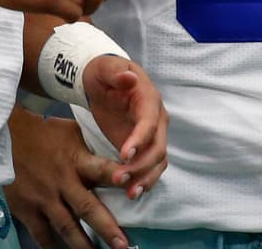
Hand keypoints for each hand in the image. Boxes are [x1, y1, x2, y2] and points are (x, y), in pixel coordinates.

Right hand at [6, 108, 130, 248]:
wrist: (6, 134)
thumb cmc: (43, 131)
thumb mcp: (73, 132)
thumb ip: (92, 148)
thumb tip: (115, 158)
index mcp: (76, 160)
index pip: (101, 169)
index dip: (116, 177)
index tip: (131, 186)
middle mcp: (62, 181)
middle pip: (87, 208)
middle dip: (106, 228)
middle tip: (122, 246)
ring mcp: (44, 198)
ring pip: (66, 227)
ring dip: (83, 245)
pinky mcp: (27, 209)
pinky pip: (42, 234)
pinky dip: (52, 247)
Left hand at [82, 56, 167, 199]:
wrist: (103, 81)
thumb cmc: (104, 73)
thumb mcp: (105, 68)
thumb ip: (116, 73)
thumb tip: (130, 78)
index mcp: (149, 98)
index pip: (149, 123)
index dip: (140, 140)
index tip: (125, 155)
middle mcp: (156, 118)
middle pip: (157, 147)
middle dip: (140, 166)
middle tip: (118, 179)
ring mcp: (152, 134)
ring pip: (158, 161)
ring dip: (145, 178)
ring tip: (129, 193)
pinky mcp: (144, 146)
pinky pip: (151, 166)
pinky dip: (145, 180)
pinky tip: (132, 193)